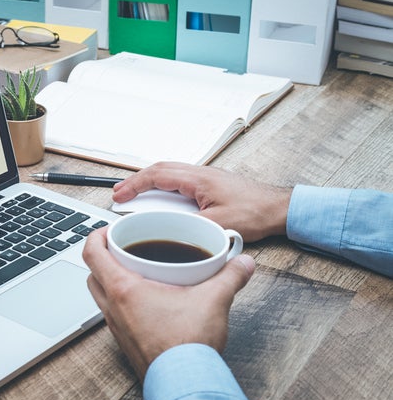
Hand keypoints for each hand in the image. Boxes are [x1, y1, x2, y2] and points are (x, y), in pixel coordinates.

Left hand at [83, 226, 255, 380]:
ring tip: (136, 273)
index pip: (92, 254)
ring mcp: (117, 327)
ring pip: (101, 296)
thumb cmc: (187, 346)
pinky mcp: (126, 342)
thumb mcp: (213, 300)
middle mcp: (113, 308)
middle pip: (92, 274)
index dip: (95, 236)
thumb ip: (230, 276)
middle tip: (123, 250)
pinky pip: (114, 315)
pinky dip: (122, 303)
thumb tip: (242, 263)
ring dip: (111, 281)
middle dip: (103, 258)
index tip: (109, 230)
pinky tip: (148, 302)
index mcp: (123, 289)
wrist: (185, 384)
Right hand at [112, 161, 291, 241]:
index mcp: (198, 179)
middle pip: (159, 169)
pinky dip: (163, 186)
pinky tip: (161, 198)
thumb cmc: (256, 212)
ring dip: (149, 182)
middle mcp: (200, 173)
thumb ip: (191, 227)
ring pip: (169, 172)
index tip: (119, 194)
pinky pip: (179, 179)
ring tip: (135, 195)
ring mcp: (205, 177)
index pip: (157, 175)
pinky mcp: (211, 184)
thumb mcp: (220, 225)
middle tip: (120, 193)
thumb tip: (168, 230)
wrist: (279, 208)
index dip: (134, 184)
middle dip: (136, 181)